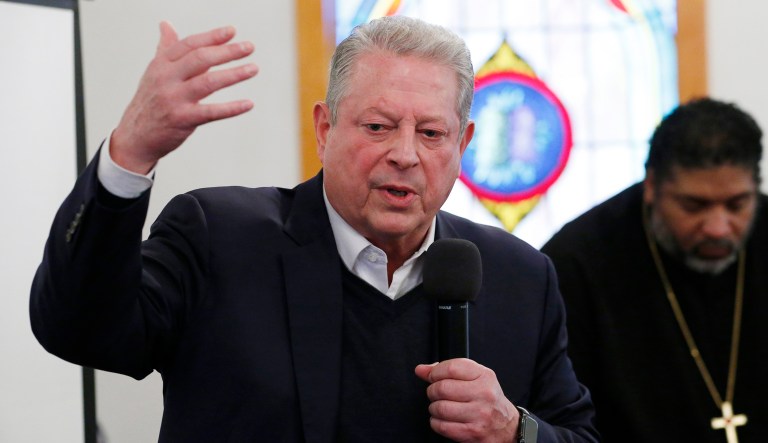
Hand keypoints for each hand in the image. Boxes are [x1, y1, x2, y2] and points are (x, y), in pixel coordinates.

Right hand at [110, 21, 258, 172]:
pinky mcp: (182, 120)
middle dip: (227, 52)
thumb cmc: (150, 102)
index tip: (232, 32)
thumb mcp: (154, 73)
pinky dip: (232, 108)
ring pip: (208, 82)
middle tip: (249, 47)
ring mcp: (174, 99)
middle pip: (200, 59)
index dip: (212, 37)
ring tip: (254, 69)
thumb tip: (166, 25)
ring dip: (234, 74)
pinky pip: (211, 112)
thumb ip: (165, 49)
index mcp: (161, 64)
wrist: (136, 136)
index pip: (189, 45)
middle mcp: (166, 79)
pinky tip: (248, 104)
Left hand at [415, 359, 518, 442]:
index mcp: (484, 376)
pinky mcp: (472, 432)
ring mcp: (479, 414)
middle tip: (436, 394)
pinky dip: (436, 423)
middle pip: (442, 388)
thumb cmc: (487, 400)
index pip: (451, 367)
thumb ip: (447, 370)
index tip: (432, 377)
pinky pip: (442, 426)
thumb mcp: (474, 378)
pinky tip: (443, 420)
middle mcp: (484, 394)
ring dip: (434, 408)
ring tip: (440, 407)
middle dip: (432, 391)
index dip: (435, 372)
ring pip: (440, 408)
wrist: (506, 427)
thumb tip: (421, 369)